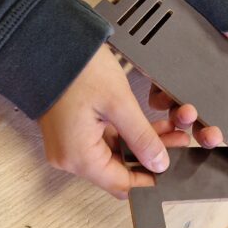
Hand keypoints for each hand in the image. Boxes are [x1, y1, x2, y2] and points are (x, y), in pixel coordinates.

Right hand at [39, 44, 197, 198]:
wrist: (50, 43)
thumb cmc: (78, 70)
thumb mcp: (119, 103)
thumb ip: (141, 137)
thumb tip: (159, 163)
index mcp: (78, 156)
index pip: (120, 184)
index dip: (149, 179)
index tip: (172, 168)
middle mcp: (69, 156)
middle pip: (118, 170)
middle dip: (149, 158)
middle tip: (178, 141)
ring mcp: (69, 144)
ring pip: (113, 155)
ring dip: (140, 144)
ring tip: (170, 129)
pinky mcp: (72, 131)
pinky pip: (103, 141)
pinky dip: (126, 135)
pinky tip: (148, 125)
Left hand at [150, 25, 227, 171]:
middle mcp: (209, 96)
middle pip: (207, 128)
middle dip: (209, 139)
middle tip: (213, 135)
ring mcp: (185, 88)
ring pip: (183, 117)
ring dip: (185, 122)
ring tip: (189, 112)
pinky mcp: (164, 76)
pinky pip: (159, 97)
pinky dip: (162, 102)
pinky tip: (167, 98)